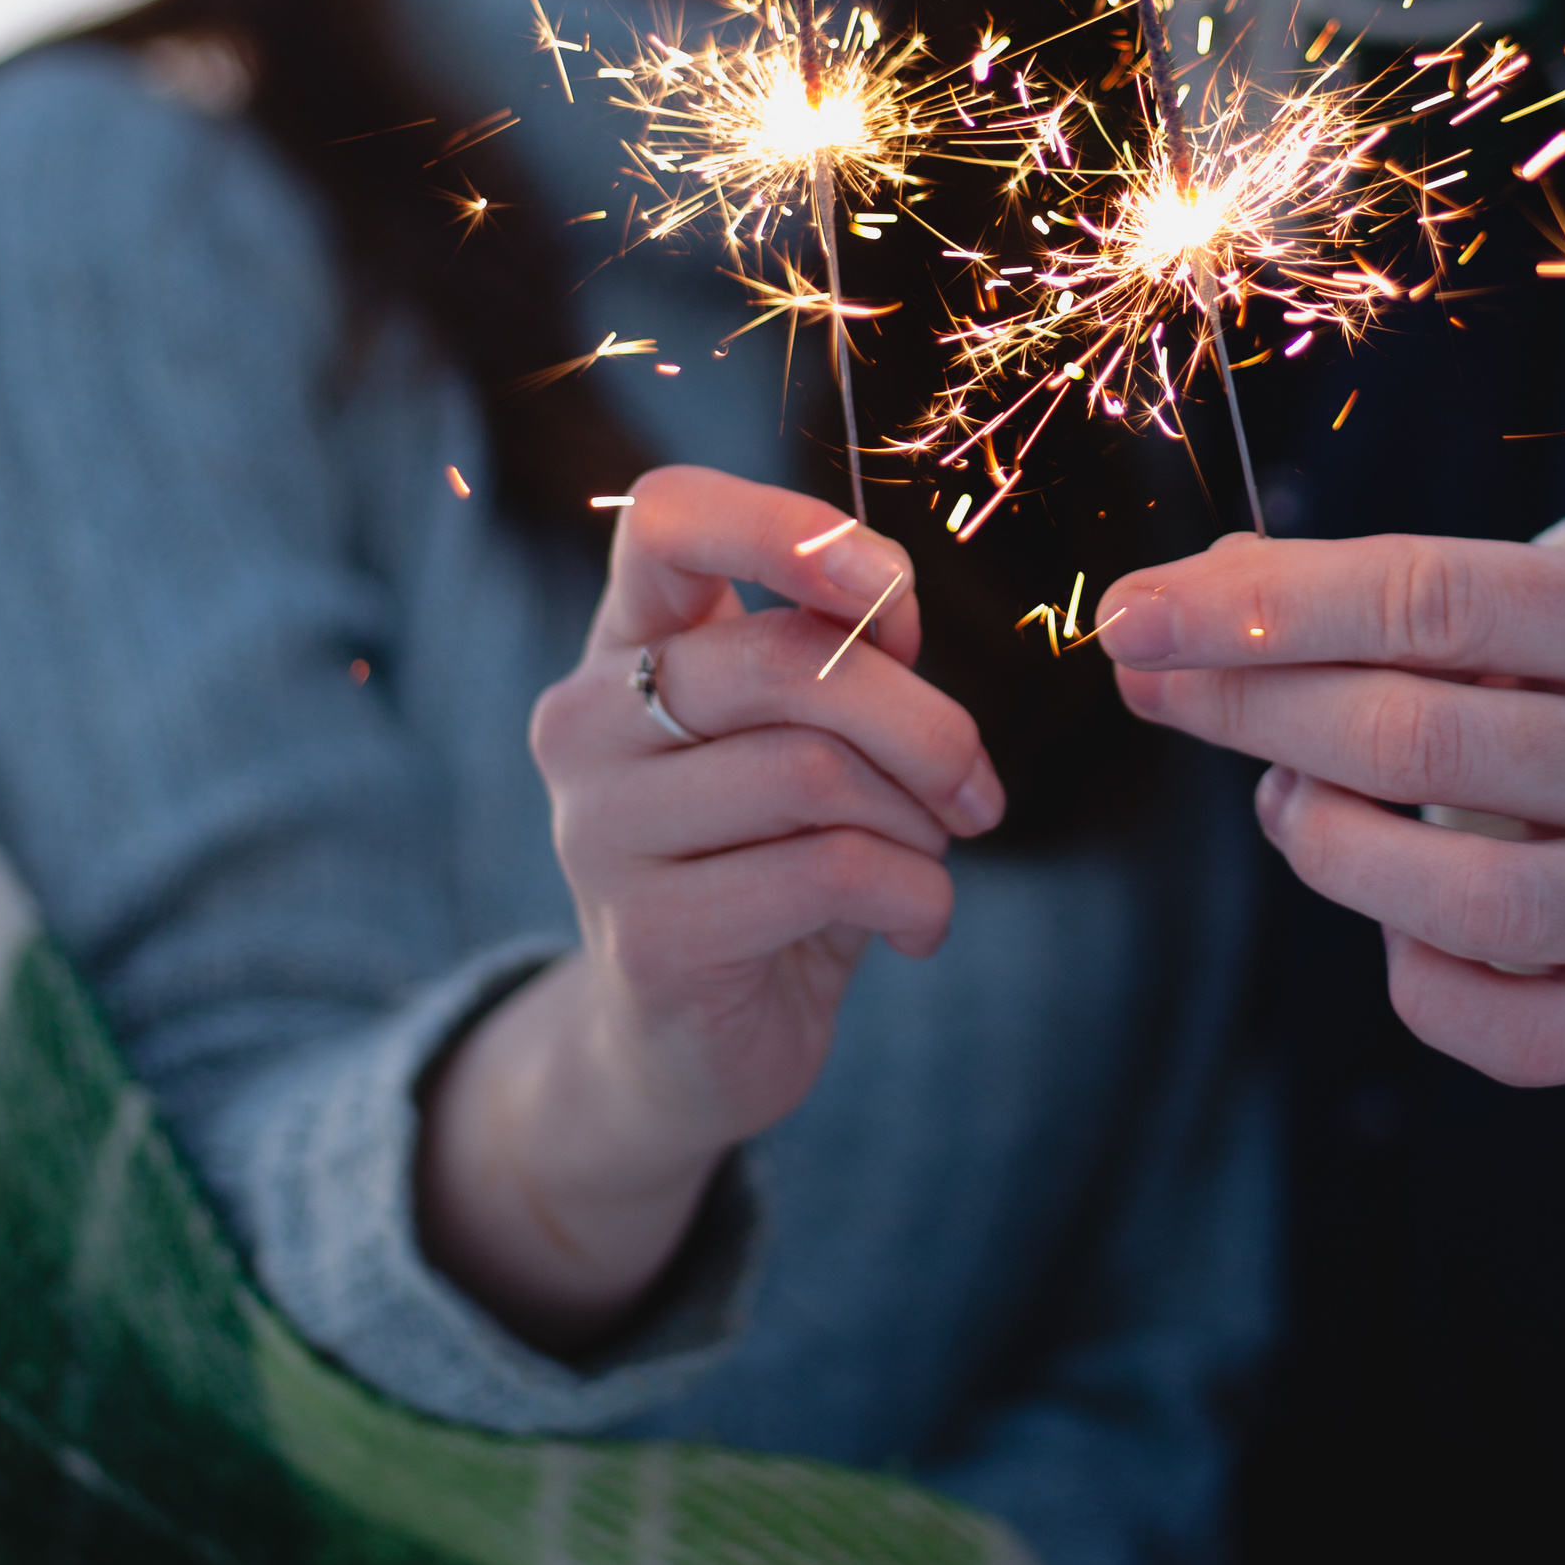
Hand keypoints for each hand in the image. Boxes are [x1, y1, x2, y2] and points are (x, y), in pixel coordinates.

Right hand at [417, 467, 1003, 1346]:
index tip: (891, 588)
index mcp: (627, 643)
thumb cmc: (768, 860)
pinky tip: (918, 926)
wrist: (685, 1047)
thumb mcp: (806, 741)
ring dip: (921, 819)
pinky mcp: (648, 935)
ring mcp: (599, 830)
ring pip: (817, 771)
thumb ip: (837, 657)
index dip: (787, 525)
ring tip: (931, 856)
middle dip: (924, 722)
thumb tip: (889, 606)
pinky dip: (917, 896)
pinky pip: (831, 874)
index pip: (667, 517)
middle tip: (978, 788)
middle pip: (785, 661)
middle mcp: (586, 721)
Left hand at [1098, 532, 1564, 1083]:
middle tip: (1155, 690)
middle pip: (1425, 741)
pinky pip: (1509, 1028)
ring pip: (1464, 902)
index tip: (1134, 616)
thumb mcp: (1535, 596)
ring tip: (1287, 803)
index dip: (1263, 609)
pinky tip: (1394, 915)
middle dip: (1252, 709)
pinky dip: (1417, 977)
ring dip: (1325, 846)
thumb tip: (1187, 600)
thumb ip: (1372, 592)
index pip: (1436, 596)